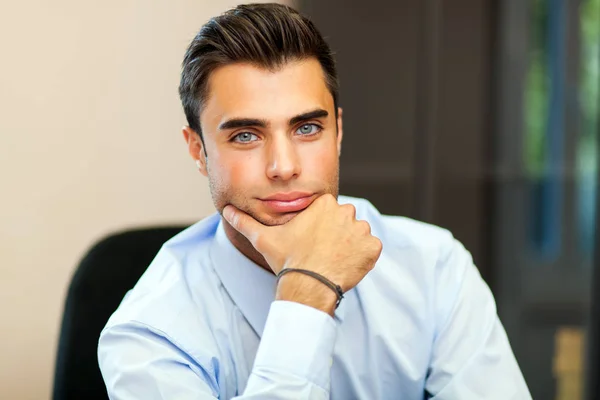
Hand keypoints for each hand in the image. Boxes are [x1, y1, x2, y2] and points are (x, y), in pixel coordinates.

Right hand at [222, 194, 382, 314]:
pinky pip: (371, 249)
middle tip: (322, 251)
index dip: (320, 227)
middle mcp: (346, 212)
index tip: (312, 241)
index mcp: (324, 204)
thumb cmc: (288, 260)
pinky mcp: (373, 248)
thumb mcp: (264, 238)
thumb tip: (226, 210)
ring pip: (358, 234)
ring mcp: (362, 230)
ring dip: (350, 245)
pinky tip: (346, 266)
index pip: (327, 210)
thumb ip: (245, 222)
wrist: (308, 286)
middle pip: (344, 220)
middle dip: (337, 233)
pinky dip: (363, 257)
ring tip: (333, 260)